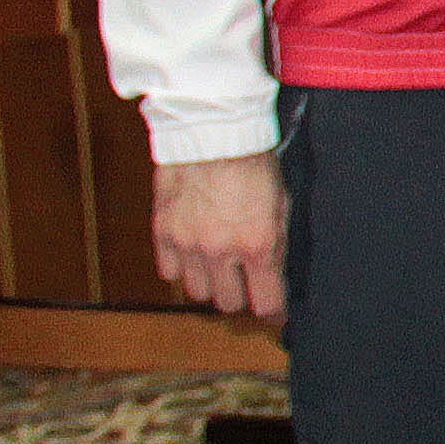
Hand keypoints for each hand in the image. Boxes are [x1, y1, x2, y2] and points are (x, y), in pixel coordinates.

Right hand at [152, 155, 287, 321]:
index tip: (275, 309)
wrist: (213, 134)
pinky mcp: (163, 231)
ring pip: (196, 291)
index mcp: (257, 245)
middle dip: (239, 296)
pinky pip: (169, 272)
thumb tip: (276, 274)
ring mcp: (187, 243)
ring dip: (209, 283)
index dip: (273, 309)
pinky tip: (192, 254)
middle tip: (244, 283)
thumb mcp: (281, 205)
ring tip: (217, 266)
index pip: (266, 302)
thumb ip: (276, 244)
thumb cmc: (252, 164)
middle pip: (227, 304)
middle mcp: (220, 251)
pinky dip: (181, 268)